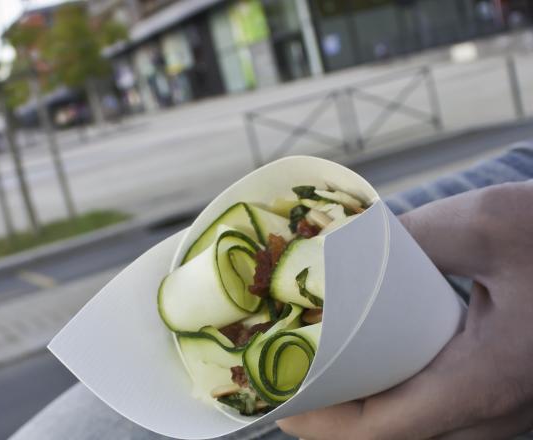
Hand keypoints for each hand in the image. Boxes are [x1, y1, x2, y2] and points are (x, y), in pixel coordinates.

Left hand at [277, 182, 532, 439]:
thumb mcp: (488, 222)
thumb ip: (413, 236)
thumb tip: (348, 247)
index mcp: (485, 380)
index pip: (382, 430)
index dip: (321, 424)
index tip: (279, 401)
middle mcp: (494, 411)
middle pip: (391, 436)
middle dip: (332, 418)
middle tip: (287, 379)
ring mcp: (502, 409)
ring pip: (414, 429)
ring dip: (360, 410)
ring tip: (317, 373)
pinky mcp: (502, 393)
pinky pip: (436, 412)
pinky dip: (393, 398)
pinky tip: (371, 367)